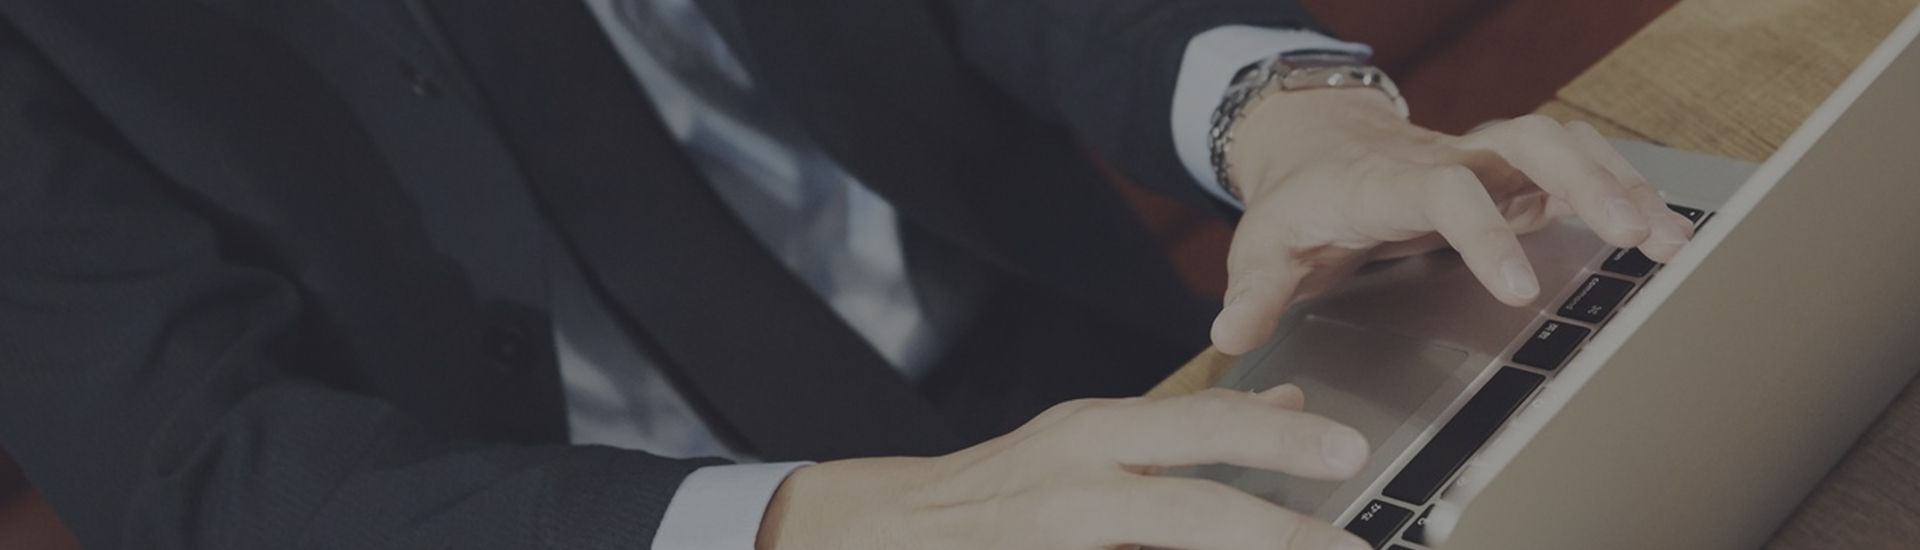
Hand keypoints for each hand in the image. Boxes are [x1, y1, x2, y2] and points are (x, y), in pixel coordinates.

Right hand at [756, 385, 1374, 549]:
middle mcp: (1074, 485)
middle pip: (1193, 506)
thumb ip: (1190, 428)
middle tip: (1354, 548)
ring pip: (1170, 537)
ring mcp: (1054, 535)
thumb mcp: (1095, 439)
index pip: (1203, 425)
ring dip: (1245, 548)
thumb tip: (1292, 409)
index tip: (1351, 453)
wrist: (888, 529)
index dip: (1281, 442)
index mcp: (1094, 434)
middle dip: (1280, 530)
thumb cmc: (1004, 488)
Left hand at [1209, 89, 1695, 354]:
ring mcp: (1483, 164)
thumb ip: (1253, 290)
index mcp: (1386, 183)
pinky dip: (1618, 187)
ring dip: (1617, 183)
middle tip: (1635, 236)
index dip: (1482, 234)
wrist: (1313, 148)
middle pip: (1525, 144)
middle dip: (1585, 184)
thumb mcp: (1263, 244)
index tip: (1516, 287)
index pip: (1444, 192)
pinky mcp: (1507, 178)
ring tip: (1668, 238)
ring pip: (1560, 145)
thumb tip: (1230, 332)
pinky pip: (1571, 165)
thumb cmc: (1296, 201)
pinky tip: (1658, 225)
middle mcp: (1446, 161)